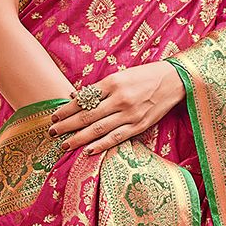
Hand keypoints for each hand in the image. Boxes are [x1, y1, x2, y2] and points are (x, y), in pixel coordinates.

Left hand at [47, 62, 185, 155]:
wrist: (174, 80)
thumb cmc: (144, 76)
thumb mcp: (121, 75)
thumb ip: (99, 88)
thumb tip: (75, 97)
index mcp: (113, 83)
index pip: (84, 99)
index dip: (67, 109)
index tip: (55, 116)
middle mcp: (120, 99)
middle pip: (87, 116)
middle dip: (67, 125)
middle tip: (52, 132)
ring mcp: (130, 114)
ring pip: (99, 129)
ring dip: (79, 138)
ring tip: (64, 144)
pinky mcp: (139, 126)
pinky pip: (116, 138)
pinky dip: (101, 145)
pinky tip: (88, 150)